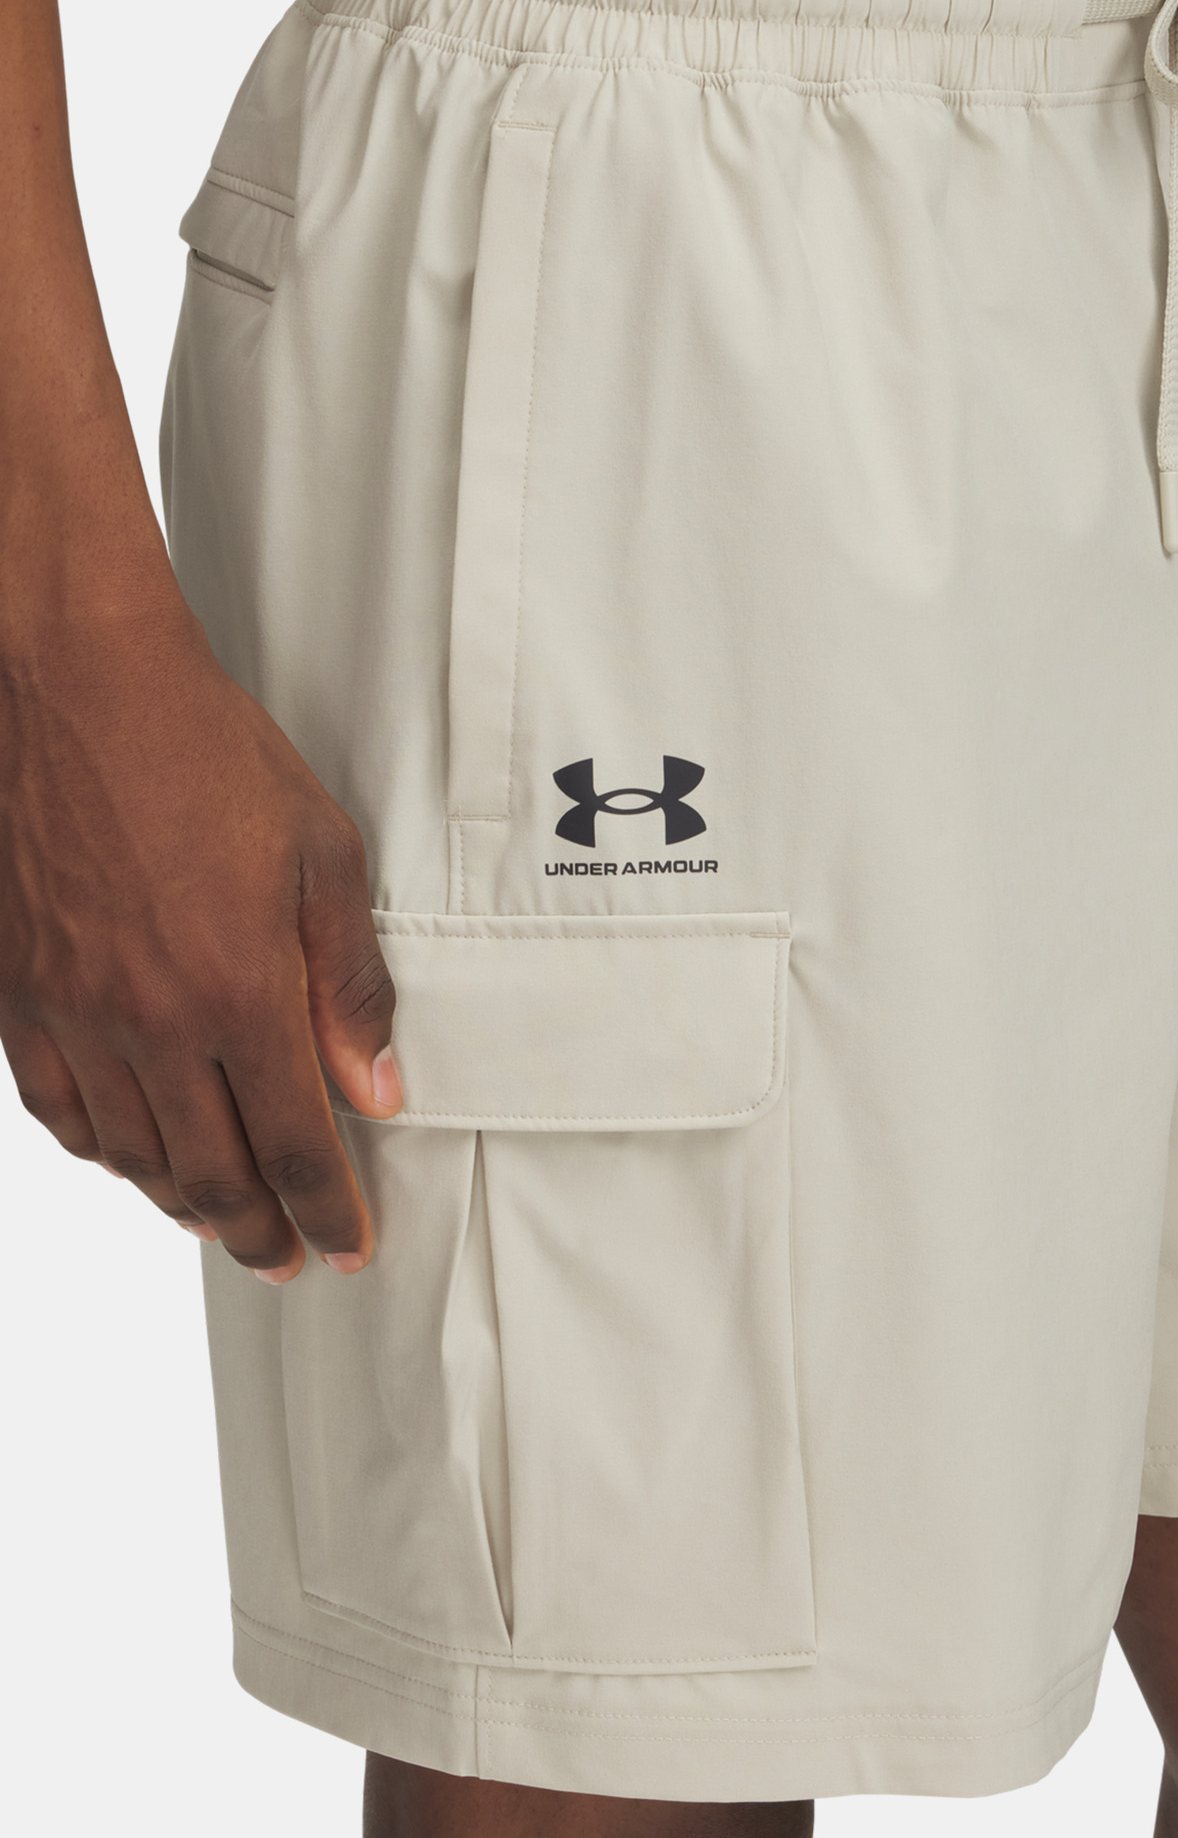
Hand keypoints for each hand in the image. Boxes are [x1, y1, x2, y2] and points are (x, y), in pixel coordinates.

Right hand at [0, 584, 401, 1280]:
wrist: (76, 685)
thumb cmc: (205, 753)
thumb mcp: (321, 855)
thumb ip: (349, 983)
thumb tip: (376, 1086)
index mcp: (238, 992)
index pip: (296, 1144)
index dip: (327, 1210)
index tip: (348, 1245)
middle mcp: (151, 1023)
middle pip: (214, 1172)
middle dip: (261, 1229)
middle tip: (290, 1258)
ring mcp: (74, 1013)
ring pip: (133, 1154)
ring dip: (185, 1203)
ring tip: (224, 1223)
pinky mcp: (19, 992)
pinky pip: (58, 1108)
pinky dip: (101, 1151)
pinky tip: (129, 1160)